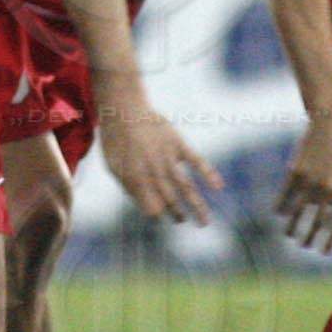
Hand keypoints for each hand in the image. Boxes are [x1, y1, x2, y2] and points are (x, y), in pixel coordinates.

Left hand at [96, 93, 219, 224]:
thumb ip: (128, 187)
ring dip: (197, 207)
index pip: (152, 208)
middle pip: (170, 201)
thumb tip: (142, 203)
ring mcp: (168, 158)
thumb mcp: (113, 166)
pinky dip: (208, 174)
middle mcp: (154, 171)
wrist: (123, 108)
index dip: (157, 214)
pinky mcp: (178, 144)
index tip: (161, 215)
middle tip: (181, 221)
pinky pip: (197, 161)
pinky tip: (218, 186)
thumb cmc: (115, 139)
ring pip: (186, 187)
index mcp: (136, 179)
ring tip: (205, 222)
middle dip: (177, 214)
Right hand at [275, 111, 331, 252]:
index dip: (331, 241)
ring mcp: (311, 181)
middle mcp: (330, 190)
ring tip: (290, 235)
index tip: (326, 252)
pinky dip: (281, 205)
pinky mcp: (296, 171)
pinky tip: (278, 214)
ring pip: (299, 211)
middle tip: (305, 247)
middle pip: (317, 222)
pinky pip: (286, 194)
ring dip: (294, 226)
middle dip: (310, 238)